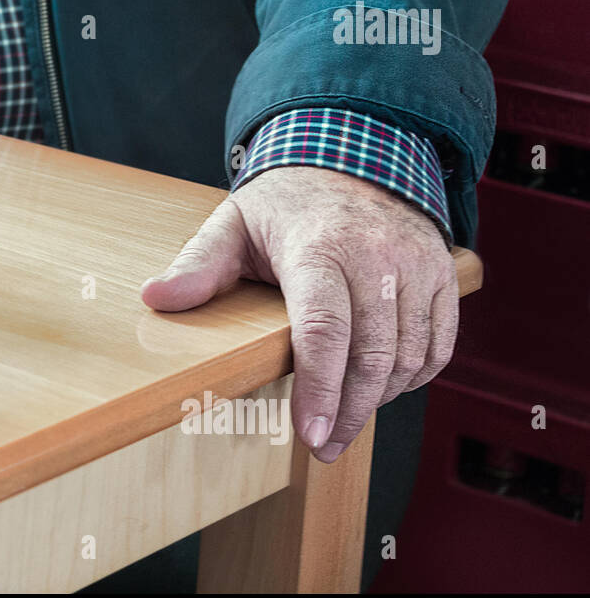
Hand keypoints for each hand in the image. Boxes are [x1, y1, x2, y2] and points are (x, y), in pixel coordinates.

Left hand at [140, 165, 457, 462]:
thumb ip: (197, 266)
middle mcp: (376, 256)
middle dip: (349, 411)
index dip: (319, 387)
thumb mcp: (233, 223)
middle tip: (322, 445)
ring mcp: (415, 265)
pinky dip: (414, 378)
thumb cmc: (286, 202)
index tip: (310, 432)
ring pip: (408, 356)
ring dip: (379, 399)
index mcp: (319, 247)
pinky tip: (381, 389)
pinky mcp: (442, 274)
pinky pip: (438, 345)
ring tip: (345, 419)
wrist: (354, 152)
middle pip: (371, 354)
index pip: (323, 329)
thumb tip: (155, 297)